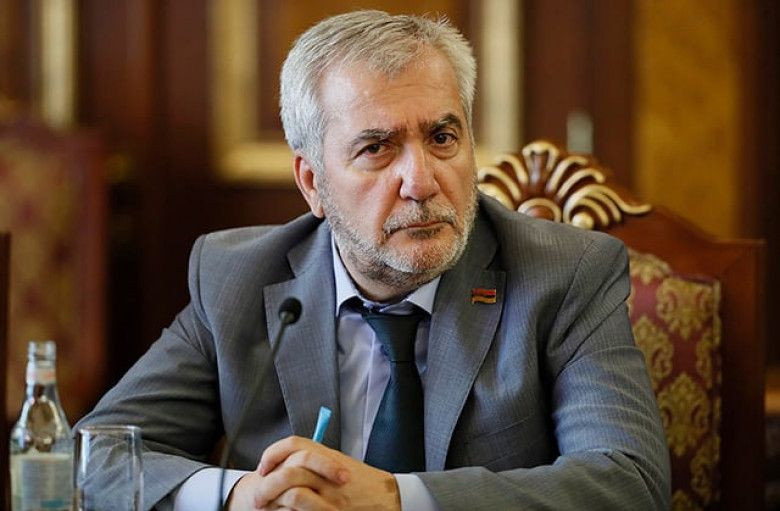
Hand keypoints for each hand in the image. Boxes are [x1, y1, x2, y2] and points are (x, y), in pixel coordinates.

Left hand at [228, 435, 400, 509]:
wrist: (386, 497)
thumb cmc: (362, 481)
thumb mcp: (338, 462)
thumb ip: (317, 460)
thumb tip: (288, 462)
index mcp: (328, 456)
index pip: (294, 445)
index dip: (273, 454)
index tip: (263, 467)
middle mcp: (328, 474)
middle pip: (289, 471)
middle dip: (268, 485)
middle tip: (259, 496)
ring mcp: (330, 496)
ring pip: (294, 494)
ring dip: (276, 502)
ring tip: (267, 509)